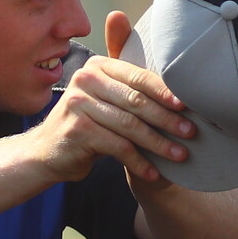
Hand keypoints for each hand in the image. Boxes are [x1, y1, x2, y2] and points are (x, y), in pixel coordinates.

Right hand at [23, 10, 197, 186]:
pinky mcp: (78, 130)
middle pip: (136, 100)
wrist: (47, 152)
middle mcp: (85, 79)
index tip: (188, 105)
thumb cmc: (87, 123)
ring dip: (159, 143)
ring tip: (179, 155)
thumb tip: (178, 69)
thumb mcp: (106, 97)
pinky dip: (139, 162)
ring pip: (130, 125)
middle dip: (167, 118)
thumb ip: (131, 82)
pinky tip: (154, 172)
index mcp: (97, 66)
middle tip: (190, 132)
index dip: (165, 91)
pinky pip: (118, 147)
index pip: (138, 76)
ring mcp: (78, 104)